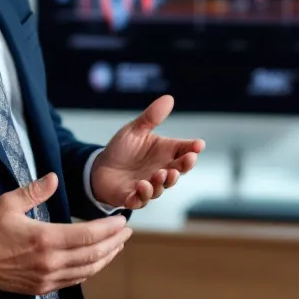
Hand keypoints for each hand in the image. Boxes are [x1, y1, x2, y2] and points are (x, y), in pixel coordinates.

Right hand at [0, 172, 131, 295]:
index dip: (109, 228)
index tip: (122, 221)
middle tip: (127, 232)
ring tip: (118, 246)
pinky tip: (96, 262)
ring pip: (88, 270)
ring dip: (106, 258)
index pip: (88, 235)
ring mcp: (47, 277)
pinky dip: (90, 270)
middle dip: (115, 242)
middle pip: (94, 254)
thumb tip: (54, 178)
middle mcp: (50, 261)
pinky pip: (75, 281)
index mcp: (45, 238)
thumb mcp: (8, 203)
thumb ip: (34, 191)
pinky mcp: (43, 287)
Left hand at [91, 95, 203, 209]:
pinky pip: (139, 200)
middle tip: (188, 160)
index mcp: (165, 154)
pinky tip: (141, 186)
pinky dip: (141, 195)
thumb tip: (169, 98)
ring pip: (160, 188)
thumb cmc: (123, 149)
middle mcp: (161, 171)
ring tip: (161, 173)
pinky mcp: (132, 197)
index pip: (184, 151)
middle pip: (178, 171)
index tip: (198, 145)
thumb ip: (151, 117)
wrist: (100, 167)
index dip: (193, 149)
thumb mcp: (135, 130)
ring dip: (163, 182)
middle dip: (184, 167)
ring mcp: (148, 186)